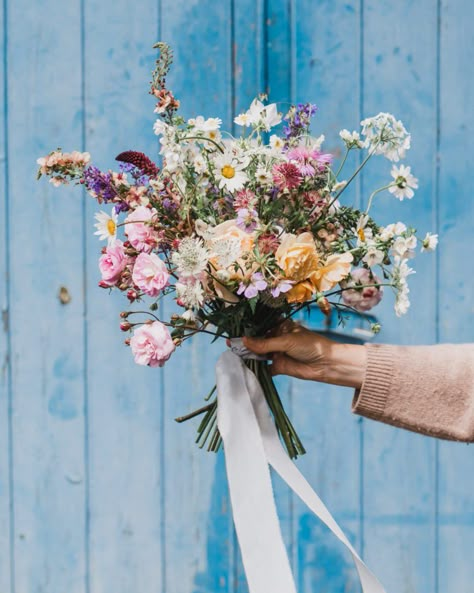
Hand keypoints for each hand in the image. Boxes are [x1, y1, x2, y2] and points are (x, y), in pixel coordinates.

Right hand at [242, 320, 365, 388]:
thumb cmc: (310, 345)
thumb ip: (264, 343)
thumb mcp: (286, 341)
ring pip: (258, 353)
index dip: (248, 328)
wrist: (326, 364)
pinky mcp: (278, 367)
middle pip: (257, 340)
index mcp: (280, 326)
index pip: (261, 326)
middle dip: (245, 342)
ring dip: (248, 354)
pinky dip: (255, 367)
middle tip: (231, 343)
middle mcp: (277, 338)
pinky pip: (263, 367)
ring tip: (234, 353)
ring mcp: (277, 353)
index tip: (235, 330)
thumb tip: (244, 340)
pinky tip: (244, 366)